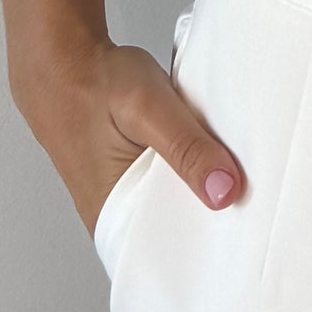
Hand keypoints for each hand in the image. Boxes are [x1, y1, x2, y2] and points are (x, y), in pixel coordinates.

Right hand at [17, 37, 247, 237]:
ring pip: (168, 207)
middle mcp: (110, 214)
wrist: (59, 56)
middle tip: (253, 211)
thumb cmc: (93, 82)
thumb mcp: (147, 109)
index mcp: (110, 215)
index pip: (167, 255)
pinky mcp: (122, 174)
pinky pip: (161, 187)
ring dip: (197, 195)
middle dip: (210, 223)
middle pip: (172, 233)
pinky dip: (183, 176)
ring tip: (238, 189)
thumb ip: (186, 147)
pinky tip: (206, 164)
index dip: (206, 250)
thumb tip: (225, 192)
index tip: (247, 240)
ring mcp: (116, 194)